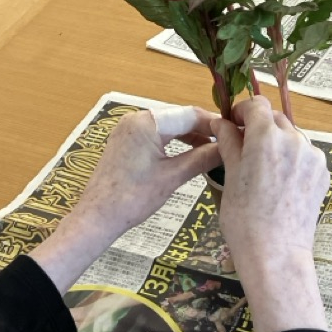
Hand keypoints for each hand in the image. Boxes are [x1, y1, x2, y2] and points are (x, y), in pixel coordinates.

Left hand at [31, 105, 219, 292]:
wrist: (98, 216)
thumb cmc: (134, 197)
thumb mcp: (173, 177)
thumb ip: (202, 158)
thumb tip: (227, 148)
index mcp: (147, 122)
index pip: (189, 114)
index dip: (213, 124)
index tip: (233, 134)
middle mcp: (136, 118)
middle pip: (178, 118)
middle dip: (202, 130)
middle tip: (226, 143)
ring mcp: (128, 129)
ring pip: (168, 127)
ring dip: (189, 137)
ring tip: (211, 150)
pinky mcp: (125, 141)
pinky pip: (155, 135)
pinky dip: (173, 143)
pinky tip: (188, 155)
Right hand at [215, 97, 328, 331]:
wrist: (275, 253)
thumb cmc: (244, 218)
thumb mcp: (230, 176)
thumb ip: (229, 142)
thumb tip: (221, 123)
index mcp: (267, 137)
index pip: (256, 105)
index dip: (242, 111)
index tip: (232, 124)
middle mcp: (294, 140)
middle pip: (276, 119)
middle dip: (259, 127)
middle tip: (243, 148)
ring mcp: (312, 157)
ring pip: (292, 137)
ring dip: (277, 143)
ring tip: (262, 170)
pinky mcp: (322, 174)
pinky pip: (305, 156)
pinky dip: (292, 160)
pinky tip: (280, 183)